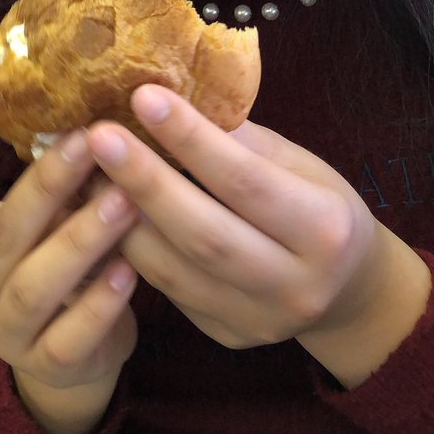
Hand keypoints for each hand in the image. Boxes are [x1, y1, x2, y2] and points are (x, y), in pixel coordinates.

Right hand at [0, 120, 138, 399]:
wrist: (73, 352)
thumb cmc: (53, 260)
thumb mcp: (42, 224)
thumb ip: (51, 188)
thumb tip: (90, 123)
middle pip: (4, 238)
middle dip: (48, 186)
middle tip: (89, 142)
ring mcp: (4, 335)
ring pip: (36, 287)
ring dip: (81, 240)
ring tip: (123, 200)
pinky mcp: (45, 367)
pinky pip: (70, 336)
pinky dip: (100, 302)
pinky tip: (129, 270)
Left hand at [87, 87, 430, 386]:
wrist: (348, 292)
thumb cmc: (319, 206)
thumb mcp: (301, 164)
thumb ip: (242, 141)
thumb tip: (173, 97)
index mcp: (325, 229)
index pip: (245, 180)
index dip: (191, 139)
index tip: (143, 97)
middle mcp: (295, 284)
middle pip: (204, 233)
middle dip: (144, 181)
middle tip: (98, 136)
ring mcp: (259, 320)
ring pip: (172, 271)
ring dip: (121, 219)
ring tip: (86, 171)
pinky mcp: (227, 336)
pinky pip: (168, 292)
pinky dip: (130, 250)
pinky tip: (101, 214)